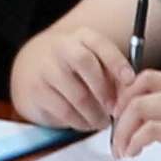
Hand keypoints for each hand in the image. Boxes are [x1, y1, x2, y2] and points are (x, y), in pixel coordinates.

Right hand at [10, 19, 138, 133]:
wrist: (29, 67)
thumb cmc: (72, 67)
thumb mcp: (92, 62)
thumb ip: (112, 75)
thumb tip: (130, 96)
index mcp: (81, 36)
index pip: (100, 43)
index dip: (117, 62)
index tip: (131, 80)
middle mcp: (61, 47)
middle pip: (84, 62)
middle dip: (104, 89)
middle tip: (114, 109)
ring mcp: (45, 68)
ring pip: (76, 94)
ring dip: (94, 113)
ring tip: (102, 122)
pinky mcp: (36, 91)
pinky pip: (64, 111)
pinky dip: (79, 122)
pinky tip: (86, 124)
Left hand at [103, 70, 160, 160]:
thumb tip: (152, 125)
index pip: (149, 78)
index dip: (126, 93)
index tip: (118, 111)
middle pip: (139, 91)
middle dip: (119, 113)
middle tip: (115, 133)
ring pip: (139, 107)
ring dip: (122, 129)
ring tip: (121, 148)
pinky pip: (149, 130)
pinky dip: (134, 142)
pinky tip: (134, 152)